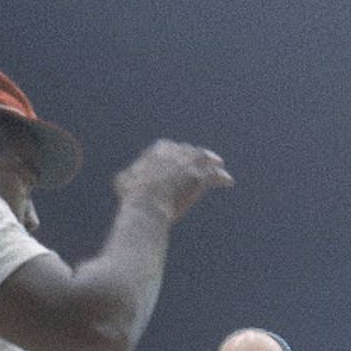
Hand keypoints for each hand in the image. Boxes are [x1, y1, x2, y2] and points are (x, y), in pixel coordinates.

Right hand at [114, 140, 232, 222]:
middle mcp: (176, 153)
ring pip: (205, 160)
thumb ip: (129, 176)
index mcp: (158, 149)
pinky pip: (215, 175)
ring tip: (219, 165)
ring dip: (213, 162)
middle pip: (190, 151)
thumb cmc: (133, 195)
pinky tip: (228, 182)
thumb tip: (123, 178)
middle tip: (205, 160)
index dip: (178, 153)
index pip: (171, 147)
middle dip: (197, 155)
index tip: (181, 158)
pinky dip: (222, 178)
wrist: (147, 203)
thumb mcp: (124, 181)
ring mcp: (189, 164)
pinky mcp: (200, 178)